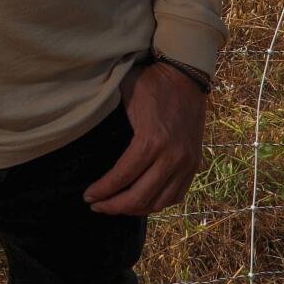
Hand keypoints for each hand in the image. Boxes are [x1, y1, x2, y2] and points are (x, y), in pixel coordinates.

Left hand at [82, 60, 207, 215]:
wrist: (186, 75)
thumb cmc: (152, 83)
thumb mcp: (127, 97)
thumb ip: (113, 123)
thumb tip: (89, 142)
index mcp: (151, 141)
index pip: (122, 177)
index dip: (103, 191)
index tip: (88, 196)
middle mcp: (171, 157)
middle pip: (140, 197)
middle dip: (114, 206)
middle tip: (97, 205)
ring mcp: (186, 162)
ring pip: (159, 202)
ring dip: (135, 209)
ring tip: (117, 206)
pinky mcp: (194, 163)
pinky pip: (177, 196)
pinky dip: (158, 203)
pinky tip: (142, 201)